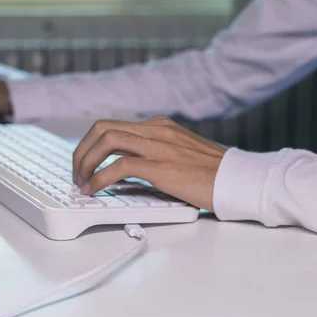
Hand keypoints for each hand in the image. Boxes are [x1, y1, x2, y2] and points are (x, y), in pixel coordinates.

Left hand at [72, 118, 226, 211]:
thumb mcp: (181, 155)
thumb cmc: (214, 174)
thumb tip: (125, 171)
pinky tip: (94, 190)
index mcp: (160, 127)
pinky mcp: (162, 166)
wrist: (239, 180)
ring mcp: (159, 146)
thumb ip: (155, 156)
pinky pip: (119, 166)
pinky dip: (99, 179)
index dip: (91, 145)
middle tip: (77, 173)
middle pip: (102, 128)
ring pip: (106, 140)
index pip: (113, 126)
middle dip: (82, 151)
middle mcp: (156, 131)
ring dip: (85, 162)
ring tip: (81, 183)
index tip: (85, 165)